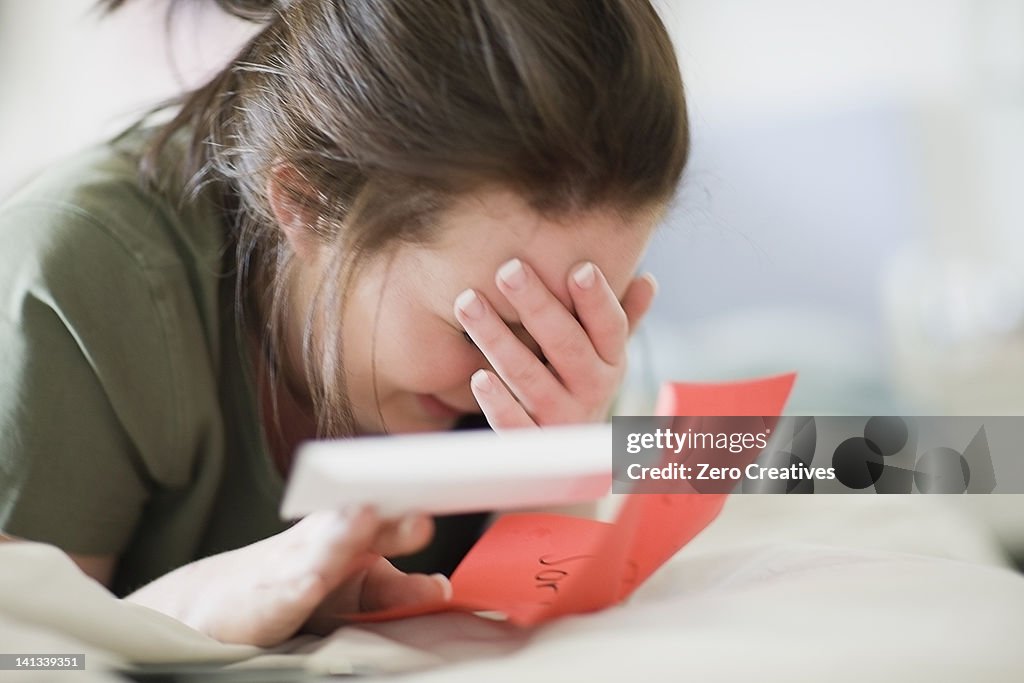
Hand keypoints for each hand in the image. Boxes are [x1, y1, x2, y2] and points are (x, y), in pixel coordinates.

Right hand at [125, 508, 448, 646]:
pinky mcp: (264, 599)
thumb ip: (396, 587)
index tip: (448, 484)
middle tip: (416, 505)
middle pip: (356, 521)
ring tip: (364, 515)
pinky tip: (309, 581)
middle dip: (385, 510)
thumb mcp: (353, 591)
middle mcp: (321, 541)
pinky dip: (295, 585)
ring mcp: (291, 566)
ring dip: (342, 532)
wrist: (217, 604)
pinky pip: (282, 592)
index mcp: (347, 532)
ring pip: (319, 548)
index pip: (384, 513)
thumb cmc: (295, 588)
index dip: (410, 501)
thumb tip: (442, 586)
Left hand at [454, 259, 655, 428]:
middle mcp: (593, 390)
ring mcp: (562, 419)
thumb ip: (622, 317)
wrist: (570, 460)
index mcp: (612, 362)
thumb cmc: (580, 385)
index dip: (597, 299)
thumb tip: (647, 279)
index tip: (579, 268)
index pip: (611, 327)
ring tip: (468, 303)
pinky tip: (478, 377)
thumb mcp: (606, 355)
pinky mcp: (532, 444)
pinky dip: (498, 402)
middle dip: (537, 304)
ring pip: (530, 377)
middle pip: (566, 345)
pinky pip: (514, 424)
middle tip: (508, 269)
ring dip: (498, 339)